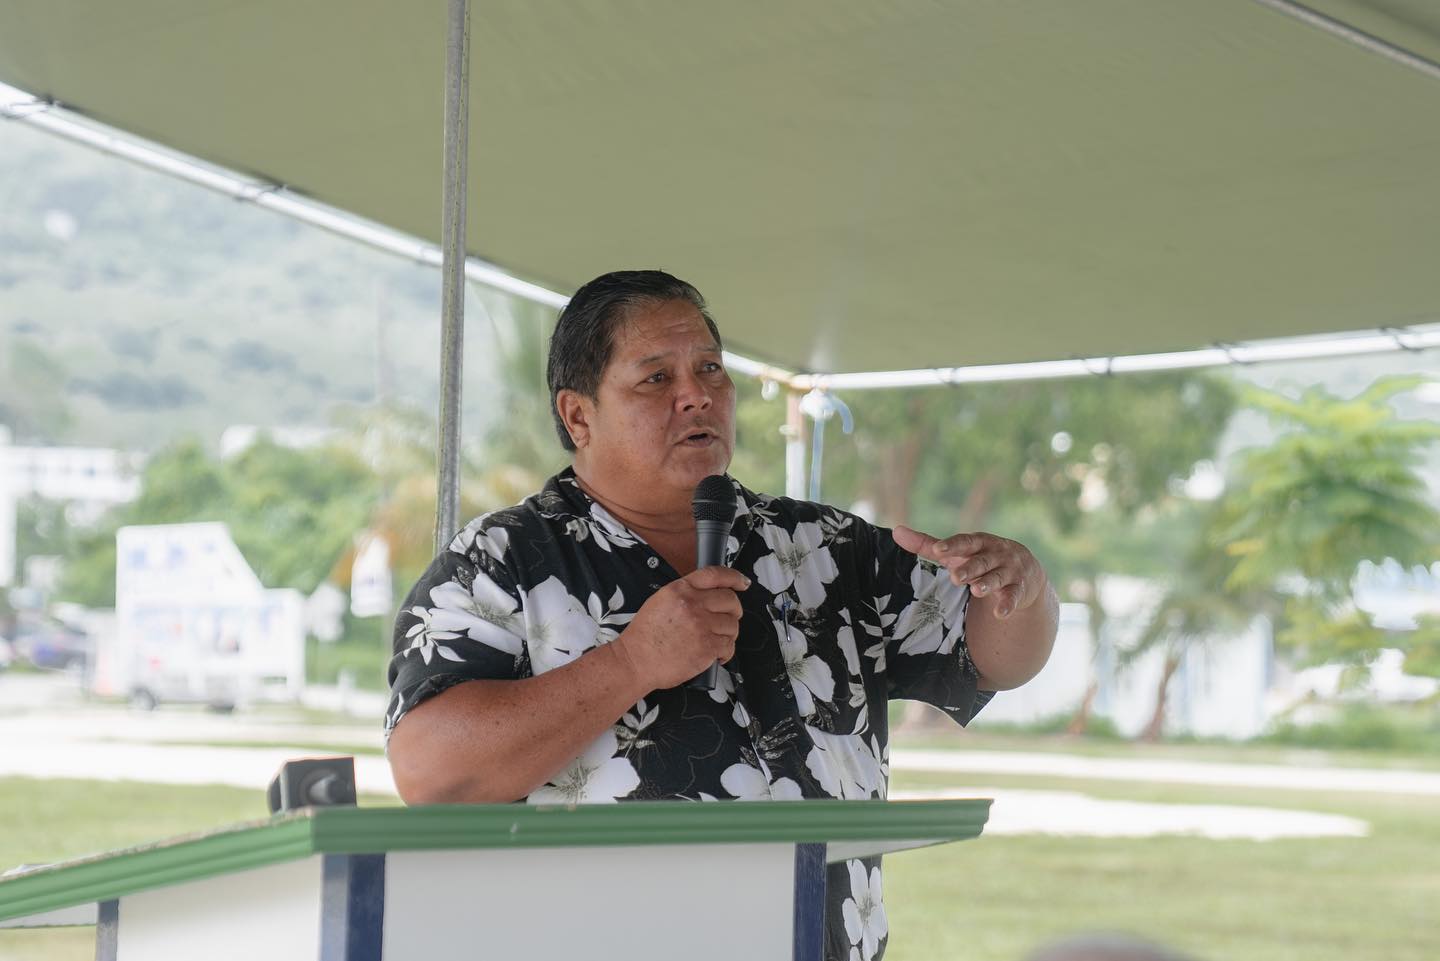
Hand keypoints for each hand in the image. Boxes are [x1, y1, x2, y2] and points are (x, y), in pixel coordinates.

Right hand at [613, 566, 748, 689]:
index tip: (742, 582)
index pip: (715, 575)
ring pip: (732, 625)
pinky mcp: (707, 647)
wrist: (636, 661)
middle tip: (727, 619)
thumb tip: (710, 594)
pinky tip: (716, 654)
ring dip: (728, 633)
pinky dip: (725, 652)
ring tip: (714, 640)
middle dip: (733, 610)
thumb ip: (686, 594)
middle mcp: (692, 604)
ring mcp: (701, 626)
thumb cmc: (645, 636)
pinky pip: (729, 646)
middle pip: (730, 600)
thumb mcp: (661, 601)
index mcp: (680, 590)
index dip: (734, 577)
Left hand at [893, 526, 1044, 619]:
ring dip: (987, 584)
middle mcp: (995, 554)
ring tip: (976, 590)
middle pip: (981, 561)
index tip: (938, 550)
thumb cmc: (979, 558)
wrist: (1024, 568)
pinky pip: (1013, 596)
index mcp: (979, 543)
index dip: (952, 545)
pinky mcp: (1019, 588)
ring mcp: (1009, 571)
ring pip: (997, 577)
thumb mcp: (957, 551)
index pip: (965, 542)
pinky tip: (1000, 613)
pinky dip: (1008, 604)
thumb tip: (896, 531)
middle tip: (955, 577)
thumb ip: (926, 543)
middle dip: (970, 568)